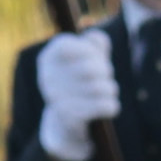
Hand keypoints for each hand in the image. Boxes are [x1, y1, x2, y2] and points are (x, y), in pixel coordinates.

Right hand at [31, 25, 117, 160]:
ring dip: (110, 89)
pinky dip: (111, 106)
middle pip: (91, 68)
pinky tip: (109, 106)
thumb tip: (99, 38)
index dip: (91, 50)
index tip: (96, 57)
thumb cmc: (79, 82)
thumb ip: (95, 44)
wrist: (65, 122)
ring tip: (108, 91)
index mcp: (49, 58)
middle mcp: (48, 77)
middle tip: (106, 76)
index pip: (75, 46)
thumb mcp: (87, 59)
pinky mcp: (70, 118)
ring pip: (100, 88)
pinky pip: (103, 106)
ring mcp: (57, 99)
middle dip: (105, 71)